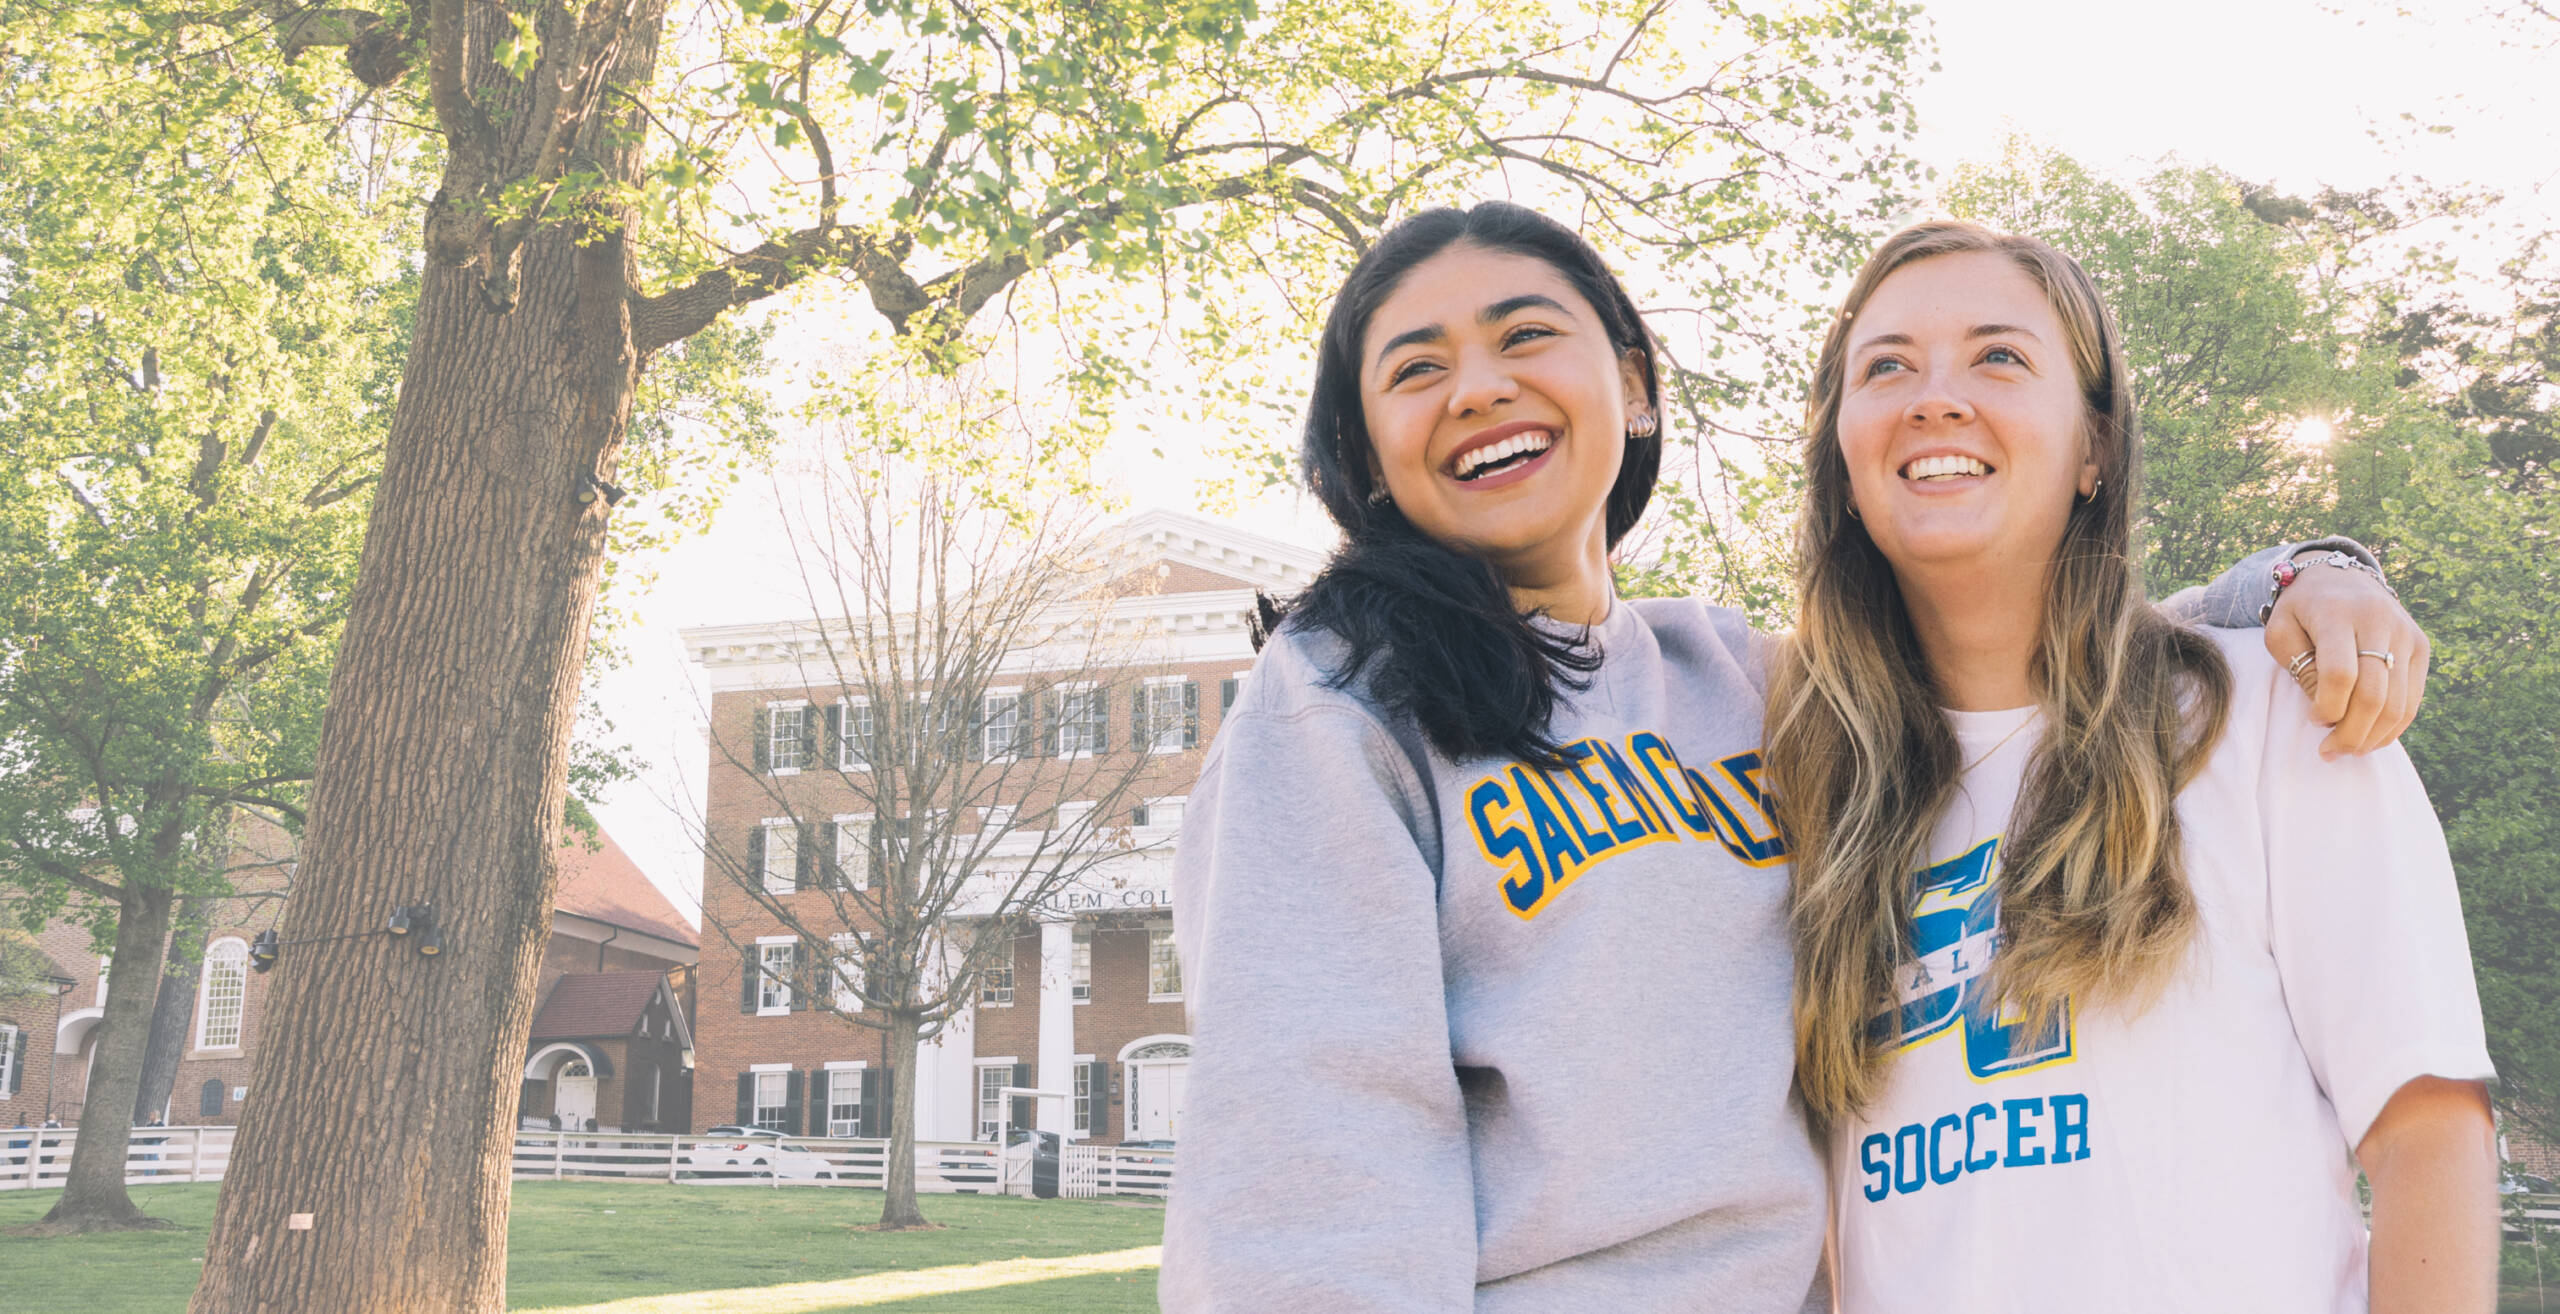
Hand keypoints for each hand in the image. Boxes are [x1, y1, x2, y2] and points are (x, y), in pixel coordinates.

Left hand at [2265, 564, 2429, 756]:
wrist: (2340, 576)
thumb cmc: (2301, 611)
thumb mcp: (2282, 632)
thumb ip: (2300, 668)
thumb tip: (2329, 710)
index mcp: (2337, 614)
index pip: (2340, 674)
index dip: (2327, 707)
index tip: (2312, 720)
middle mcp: (2378, 621)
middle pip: (2374, 694)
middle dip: (2351, 732)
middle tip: (2330, 751)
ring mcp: (2406, 634)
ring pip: (2399, 702)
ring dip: (2373, 736)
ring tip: (2349, 749)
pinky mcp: (2421, 645)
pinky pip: (2413, 698)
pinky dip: (2393, 726)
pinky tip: (2371, 737)